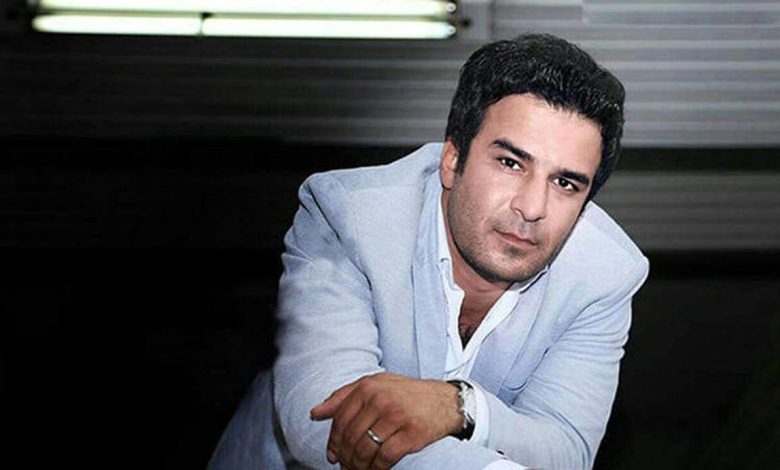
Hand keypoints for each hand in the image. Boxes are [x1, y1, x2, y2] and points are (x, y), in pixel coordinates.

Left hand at [310, 372, 462, 468]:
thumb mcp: (374, 385)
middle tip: (345, 468)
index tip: (333, 456)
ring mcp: (396, 416)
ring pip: (366, 449)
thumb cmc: (405, 393)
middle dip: (345, 457)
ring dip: (358, 466)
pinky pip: (385, 458)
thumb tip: (315, 413)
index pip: (341, 419)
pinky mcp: (411, 434)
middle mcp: (380, 399)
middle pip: (351, 437)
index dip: (333, 442)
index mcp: (368, 386)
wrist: (444, 401)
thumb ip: (343, 396)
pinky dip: (376, 469)